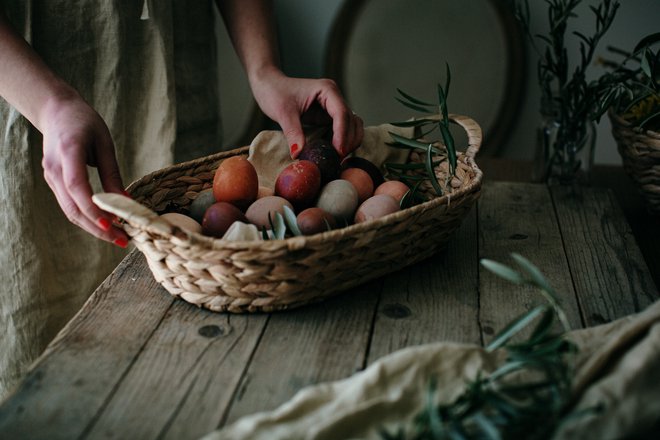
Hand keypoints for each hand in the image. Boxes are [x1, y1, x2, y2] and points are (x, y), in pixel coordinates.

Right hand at [39, 94, 128, 246]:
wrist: (56, 111)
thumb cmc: (84, 122)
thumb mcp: (104, 143)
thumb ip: (112, 173)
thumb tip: (126, 201)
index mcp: (68, 153)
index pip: (78, 187)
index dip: (93, 208)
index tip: (111, 224)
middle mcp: (54, 169)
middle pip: (73, 207)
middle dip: (98, 228)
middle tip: (122, 240)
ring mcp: (51, 177)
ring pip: (70, 211)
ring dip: (93, 227)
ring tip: (117, 237)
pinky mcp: (54, 182)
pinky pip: (70, 205)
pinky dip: (87, 217)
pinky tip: (105, 224)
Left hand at [249, 67, 363, 158]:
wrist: (269, 85)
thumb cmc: (275, 92)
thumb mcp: (283, 113)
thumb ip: (293, 133)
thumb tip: (299, 154)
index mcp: (327, 90)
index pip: (342, 113)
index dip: (343, 134)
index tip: (338, 152)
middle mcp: (334, 97)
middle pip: (352, 121)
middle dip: (348, 140)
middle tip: (338, 159)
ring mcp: (333, 107)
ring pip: (352, 126)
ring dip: (349, 142)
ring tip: (337, 158)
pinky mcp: (328, 117)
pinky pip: (342, 130)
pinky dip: (341, 142)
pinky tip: (333, 153)